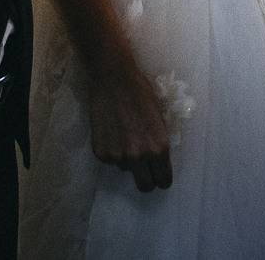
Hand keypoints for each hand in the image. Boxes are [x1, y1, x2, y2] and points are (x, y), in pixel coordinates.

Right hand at [86, 56, 173, 191]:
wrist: (112, 79)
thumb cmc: (140, 93)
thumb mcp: (159, 119)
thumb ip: (158, 143)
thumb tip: (156, 160)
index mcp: (158, 146)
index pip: (163, 179)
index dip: (163, 179)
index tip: (160, 176)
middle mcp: (138, 155)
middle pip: (145, 186)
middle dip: (147, 180)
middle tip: (145, 170)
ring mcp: (117, 155)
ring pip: (125, 168)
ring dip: (127, 158)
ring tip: (124, 134)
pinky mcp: (100, 152)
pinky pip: (110, 160)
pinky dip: (112, 150)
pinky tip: (112, 131)